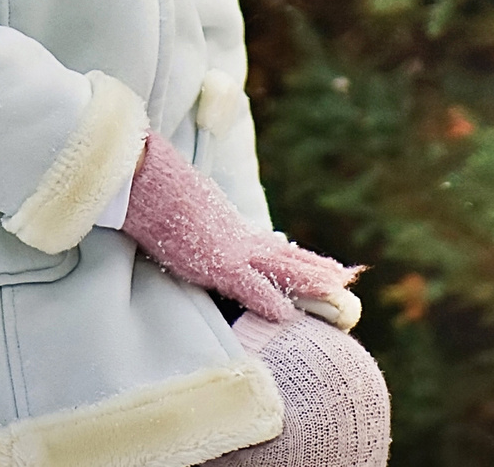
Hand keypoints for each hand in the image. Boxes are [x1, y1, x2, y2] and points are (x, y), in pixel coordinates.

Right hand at [120, 132, 358, 323]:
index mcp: (232, 227)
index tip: (320, 266)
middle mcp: (239, 237)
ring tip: (339, 290)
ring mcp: (232, 250)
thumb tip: (198, 220)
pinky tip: (287, 315)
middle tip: (346, 278)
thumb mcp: (187, 204)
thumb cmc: (158, 187)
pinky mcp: (216, 263)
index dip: (297, 257)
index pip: (272, 247)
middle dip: (316, 269)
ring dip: (310, 282)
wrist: (147, 178)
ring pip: (282, 268)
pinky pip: (250, 286)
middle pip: (287, 256)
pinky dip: (269, 300)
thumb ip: (202, 216)